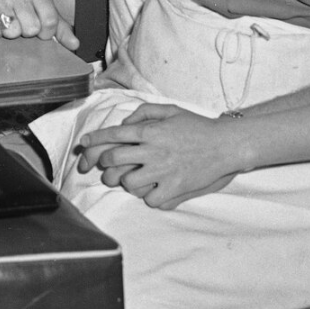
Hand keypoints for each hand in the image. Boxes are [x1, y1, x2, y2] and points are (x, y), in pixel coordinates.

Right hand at [0, 0, 78, 50]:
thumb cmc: (19, 4)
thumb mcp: (42, 10)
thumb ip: (60, 28)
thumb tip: (75, 44)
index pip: (50, 21)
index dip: (45, 33)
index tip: (38, 28)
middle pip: (31, 29)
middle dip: (25, 31)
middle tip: (18, 21)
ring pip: (12, 32)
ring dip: (8, 32)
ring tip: (4, 20)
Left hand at [77, 103, 243, 208]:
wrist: (225, 145)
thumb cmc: (197, 126)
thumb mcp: (170, 110)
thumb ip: (143, 113)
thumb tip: (124, 125)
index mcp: (151, 132)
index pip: (113, 135)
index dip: (94, 139)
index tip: (84, 143)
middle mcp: (153, 151)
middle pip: (113, 159)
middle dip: (104, 162)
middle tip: (105, 165)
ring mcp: (163, 172)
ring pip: (127, 182)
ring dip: (125, 181)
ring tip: (131, 178)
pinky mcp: (174, 188)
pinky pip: (149, 199)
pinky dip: (147, 196)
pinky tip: (151, 189)